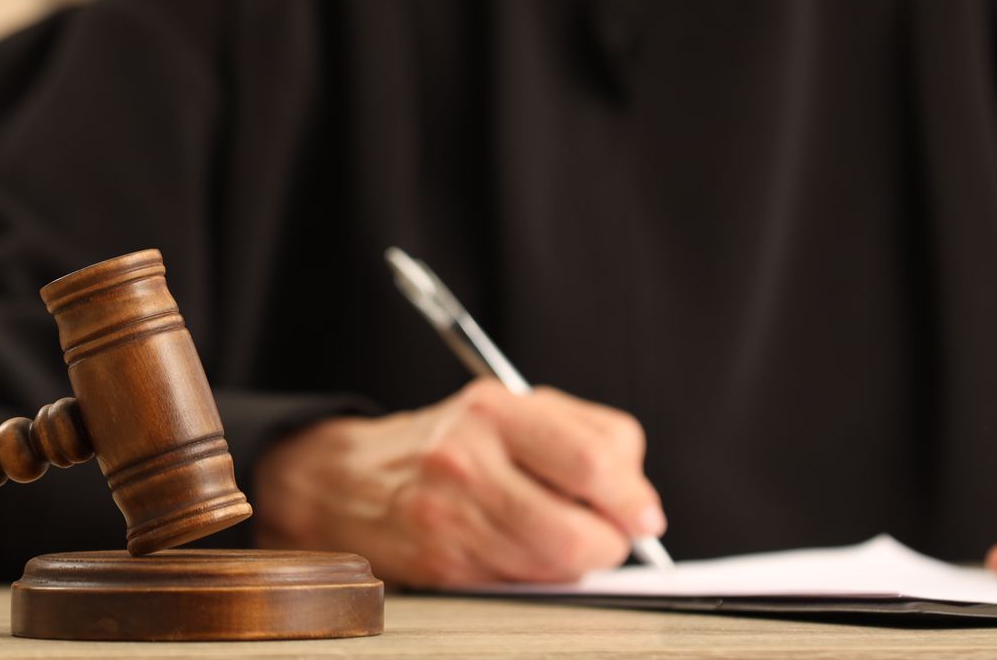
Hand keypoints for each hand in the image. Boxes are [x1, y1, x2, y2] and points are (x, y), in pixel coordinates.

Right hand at [251, 377, 666, 586]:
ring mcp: (449, 518)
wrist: (352, 480)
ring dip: (575, 564)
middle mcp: (467, 460)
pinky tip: (523, 552)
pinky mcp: (442, 567)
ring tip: (560, 537)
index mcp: (494, 409)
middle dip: (608, 544)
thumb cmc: (454, 441)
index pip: (590, 460)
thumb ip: (590, 438)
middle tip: (609, 535)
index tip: (644, 515)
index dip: (630, 497)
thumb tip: (640, 505)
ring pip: (551, 569)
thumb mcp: (517, 409)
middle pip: (574, 531)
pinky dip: (539, 577)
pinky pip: (521, 588)